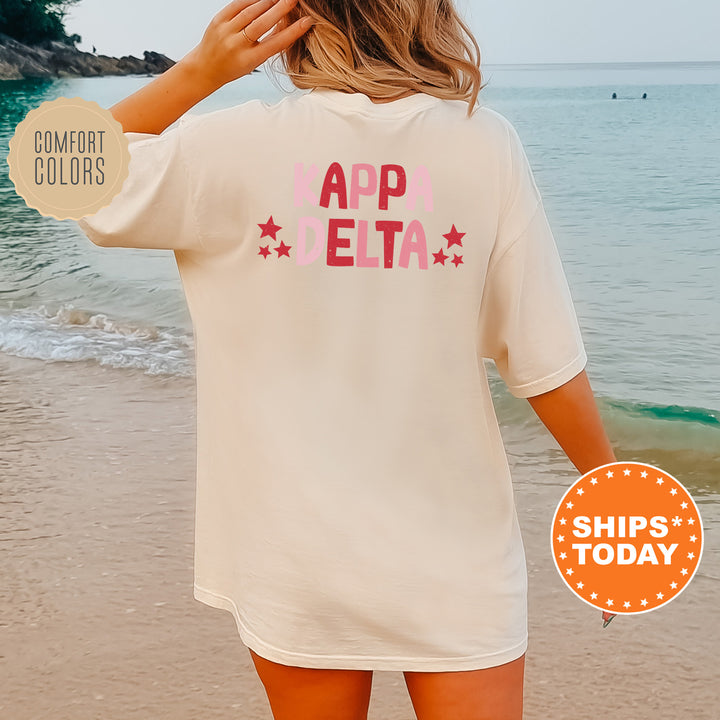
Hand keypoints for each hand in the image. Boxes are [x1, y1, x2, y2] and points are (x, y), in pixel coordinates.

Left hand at [182, 0, 311, 89]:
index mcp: (249, 59)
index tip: (306, 22)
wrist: (205, 68)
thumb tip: (287, 25)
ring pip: (251, 11)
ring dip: (268, 2)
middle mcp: (237, 45)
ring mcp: (226, 31)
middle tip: (294, 0)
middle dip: (280, 9)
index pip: (275, 44)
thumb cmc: (235, 66)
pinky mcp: (218, 19)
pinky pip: (238, 4)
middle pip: (262, 23)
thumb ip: (269, 44)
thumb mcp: (254, 62)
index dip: (292, 32)